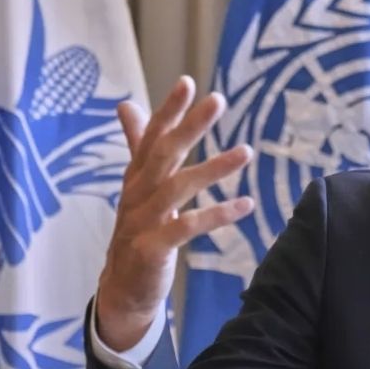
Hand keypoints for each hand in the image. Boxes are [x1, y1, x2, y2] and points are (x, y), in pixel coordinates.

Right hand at [96, 76, 253, 350]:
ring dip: (213, 168)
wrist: (122, 286)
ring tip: (247, 152)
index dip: (168, 110)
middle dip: (190, 125)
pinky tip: (246, 205)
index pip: (152, 136)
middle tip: (218, 100)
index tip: (188, 82)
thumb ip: (138, 146)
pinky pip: (187, 227)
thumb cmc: (139, 229)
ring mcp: (142, 221)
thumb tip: (126, 104)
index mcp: (137, 176)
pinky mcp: (152, 248)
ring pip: (177, 187)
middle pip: (163, 153)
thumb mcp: (139, 186)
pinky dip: (217, 215)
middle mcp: (137, 194)